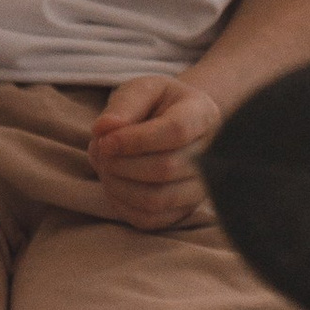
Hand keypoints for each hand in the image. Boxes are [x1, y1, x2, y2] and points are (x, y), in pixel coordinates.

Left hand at [87, 72, 222, 230]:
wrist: (175, 125)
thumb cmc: (156, 104)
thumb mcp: (142, 90)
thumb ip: (123, 105)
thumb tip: (104, 129)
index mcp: (204, 115)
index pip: (175, 132)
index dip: (135, 140)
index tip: (104, 140)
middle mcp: (211, 155)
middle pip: (165, 169)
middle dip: (121, 163)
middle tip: (98, 149)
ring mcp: (200, 187)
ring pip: (157, 199)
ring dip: (118, 185)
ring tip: (103, 165)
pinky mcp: (183, 210)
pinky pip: (150, 219)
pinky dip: (123, 204)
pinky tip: (113, 183)